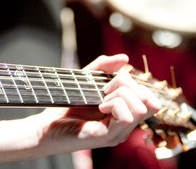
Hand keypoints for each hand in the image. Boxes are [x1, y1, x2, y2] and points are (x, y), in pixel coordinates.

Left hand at [36, 54, 160, 152]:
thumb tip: (125, 59)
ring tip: (102, 98)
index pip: (151, 99)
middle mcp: (126, 125)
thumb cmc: (66, 104)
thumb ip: (104, 66)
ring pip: (141, 107)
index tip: (109, 83)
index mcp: (124, 113)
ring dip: (121, 94)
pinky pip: (126, 116)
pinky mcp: (108, 137)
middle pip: (150, 101)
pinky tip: (100, 106)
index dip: (134, 84)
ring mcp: (119, 132)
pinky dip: (114, 104)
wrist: (45, 124)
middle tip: (105, 89)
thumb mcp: (87, 78)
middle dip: (127, 85)